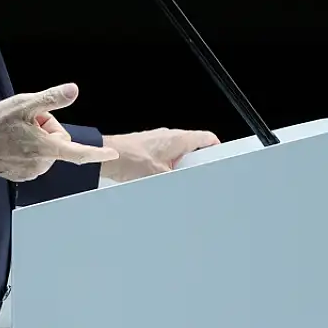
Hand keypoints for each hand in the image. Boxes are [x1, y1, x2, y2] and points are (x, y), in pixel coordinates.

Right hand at [0, 83, 117, 181]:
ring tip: (16, 132)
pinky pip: (34, 159)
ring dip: (37, 139)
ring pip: (46, 150)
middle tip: (26, 122)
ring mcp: (30, 172)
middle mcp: (41, 164)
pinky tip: (12, 142)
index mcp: (46, 148)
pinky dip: (28, 149)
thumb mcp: (26, 103)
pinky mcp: (20, 176)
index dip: (97, 153)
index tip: (112, 155)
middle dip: (47, 130)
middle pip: (59, 142)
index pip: (79, 153)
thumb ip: (52, 98)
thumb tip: (74, 90)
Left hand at [101, 128, 220, 182]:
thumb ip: (177, 181)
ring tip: (176, 183)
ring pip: (179, 155)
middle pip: (194, 149)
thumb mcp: (159, 175)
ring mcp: (159, 142)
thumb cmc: (129, 158)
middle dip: (196, 165)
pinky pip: (166, 158)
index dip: (217, 150)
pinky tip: (162, 181)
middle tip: (197, 180)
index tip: (221, 163)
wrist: (106, 156)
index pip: (208, 139)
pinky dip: (168, 168)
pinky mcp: (149, 148)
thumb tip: (187, 190)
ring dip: (180, 168)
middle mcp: (170, 137)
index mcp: (178, 138)